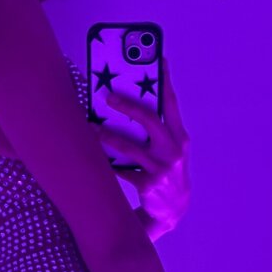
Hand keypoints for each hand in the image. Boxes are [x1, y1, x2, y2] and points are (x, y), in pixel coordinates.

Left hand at [93, 57, 190, 234]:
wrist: (173, 210)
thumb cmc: (166, 171)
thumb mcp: (169, 150)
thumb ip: (156, 130)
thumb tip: (126, 104)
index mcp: (180, 138)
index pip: (171, 105)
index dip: (165, 82)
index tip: (157, 60)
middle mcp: (174, 151)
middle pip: (150, 121)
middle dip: (128, 106)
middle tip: (108, 97)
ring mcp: (162, 169)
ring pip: (131, 147)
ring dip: (108, 136)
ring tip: (92, 128)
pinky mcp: (149, 185)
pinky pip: (123, 170)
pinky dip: (109, 163)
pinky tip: (95, 156)